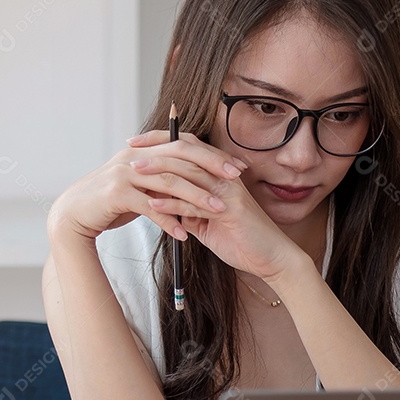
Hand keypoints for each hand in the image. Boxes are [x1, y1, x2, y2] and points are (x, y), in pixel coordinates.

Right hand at [46, 130, 245, 244]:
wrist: (73, 214)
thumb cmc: (108, 202)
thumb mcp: (138, 185)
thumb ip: (160, 179)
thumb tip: (189, 181)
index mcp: (144, 149)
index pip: (184, 144)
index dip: (212, 154)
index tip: (236, 166)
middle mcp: (135, 156)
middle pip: (180, 156)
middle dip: (211, 167)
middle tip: (235, 180)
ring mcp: (125, 173)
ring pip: (169, 181)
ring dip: (196, 196)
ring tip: (218, 210)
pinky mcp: (117, 194)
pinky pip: (150, 207)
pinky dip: (169, 221)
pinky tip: (185, 234)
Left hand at [125, 130, 302, 280]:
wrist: (270, 258)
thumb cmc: (241, 239)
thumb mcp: (208, 221)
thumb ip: (188, 209)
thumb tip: (162, 204)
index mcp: (219, 174)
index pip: (187, 147)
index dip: (160, 140)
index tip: (135, 142)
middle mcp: (224, 176)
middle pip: (186, 152)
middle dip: (155, 150)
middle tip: (129, 150)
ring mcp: (229, 192)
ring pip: (189, 174)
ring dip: (159, 173)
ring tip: (134, 173)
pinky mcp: (231, 211)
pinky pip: (196, 203)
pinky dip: (173, 204)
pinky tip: (153, 204)